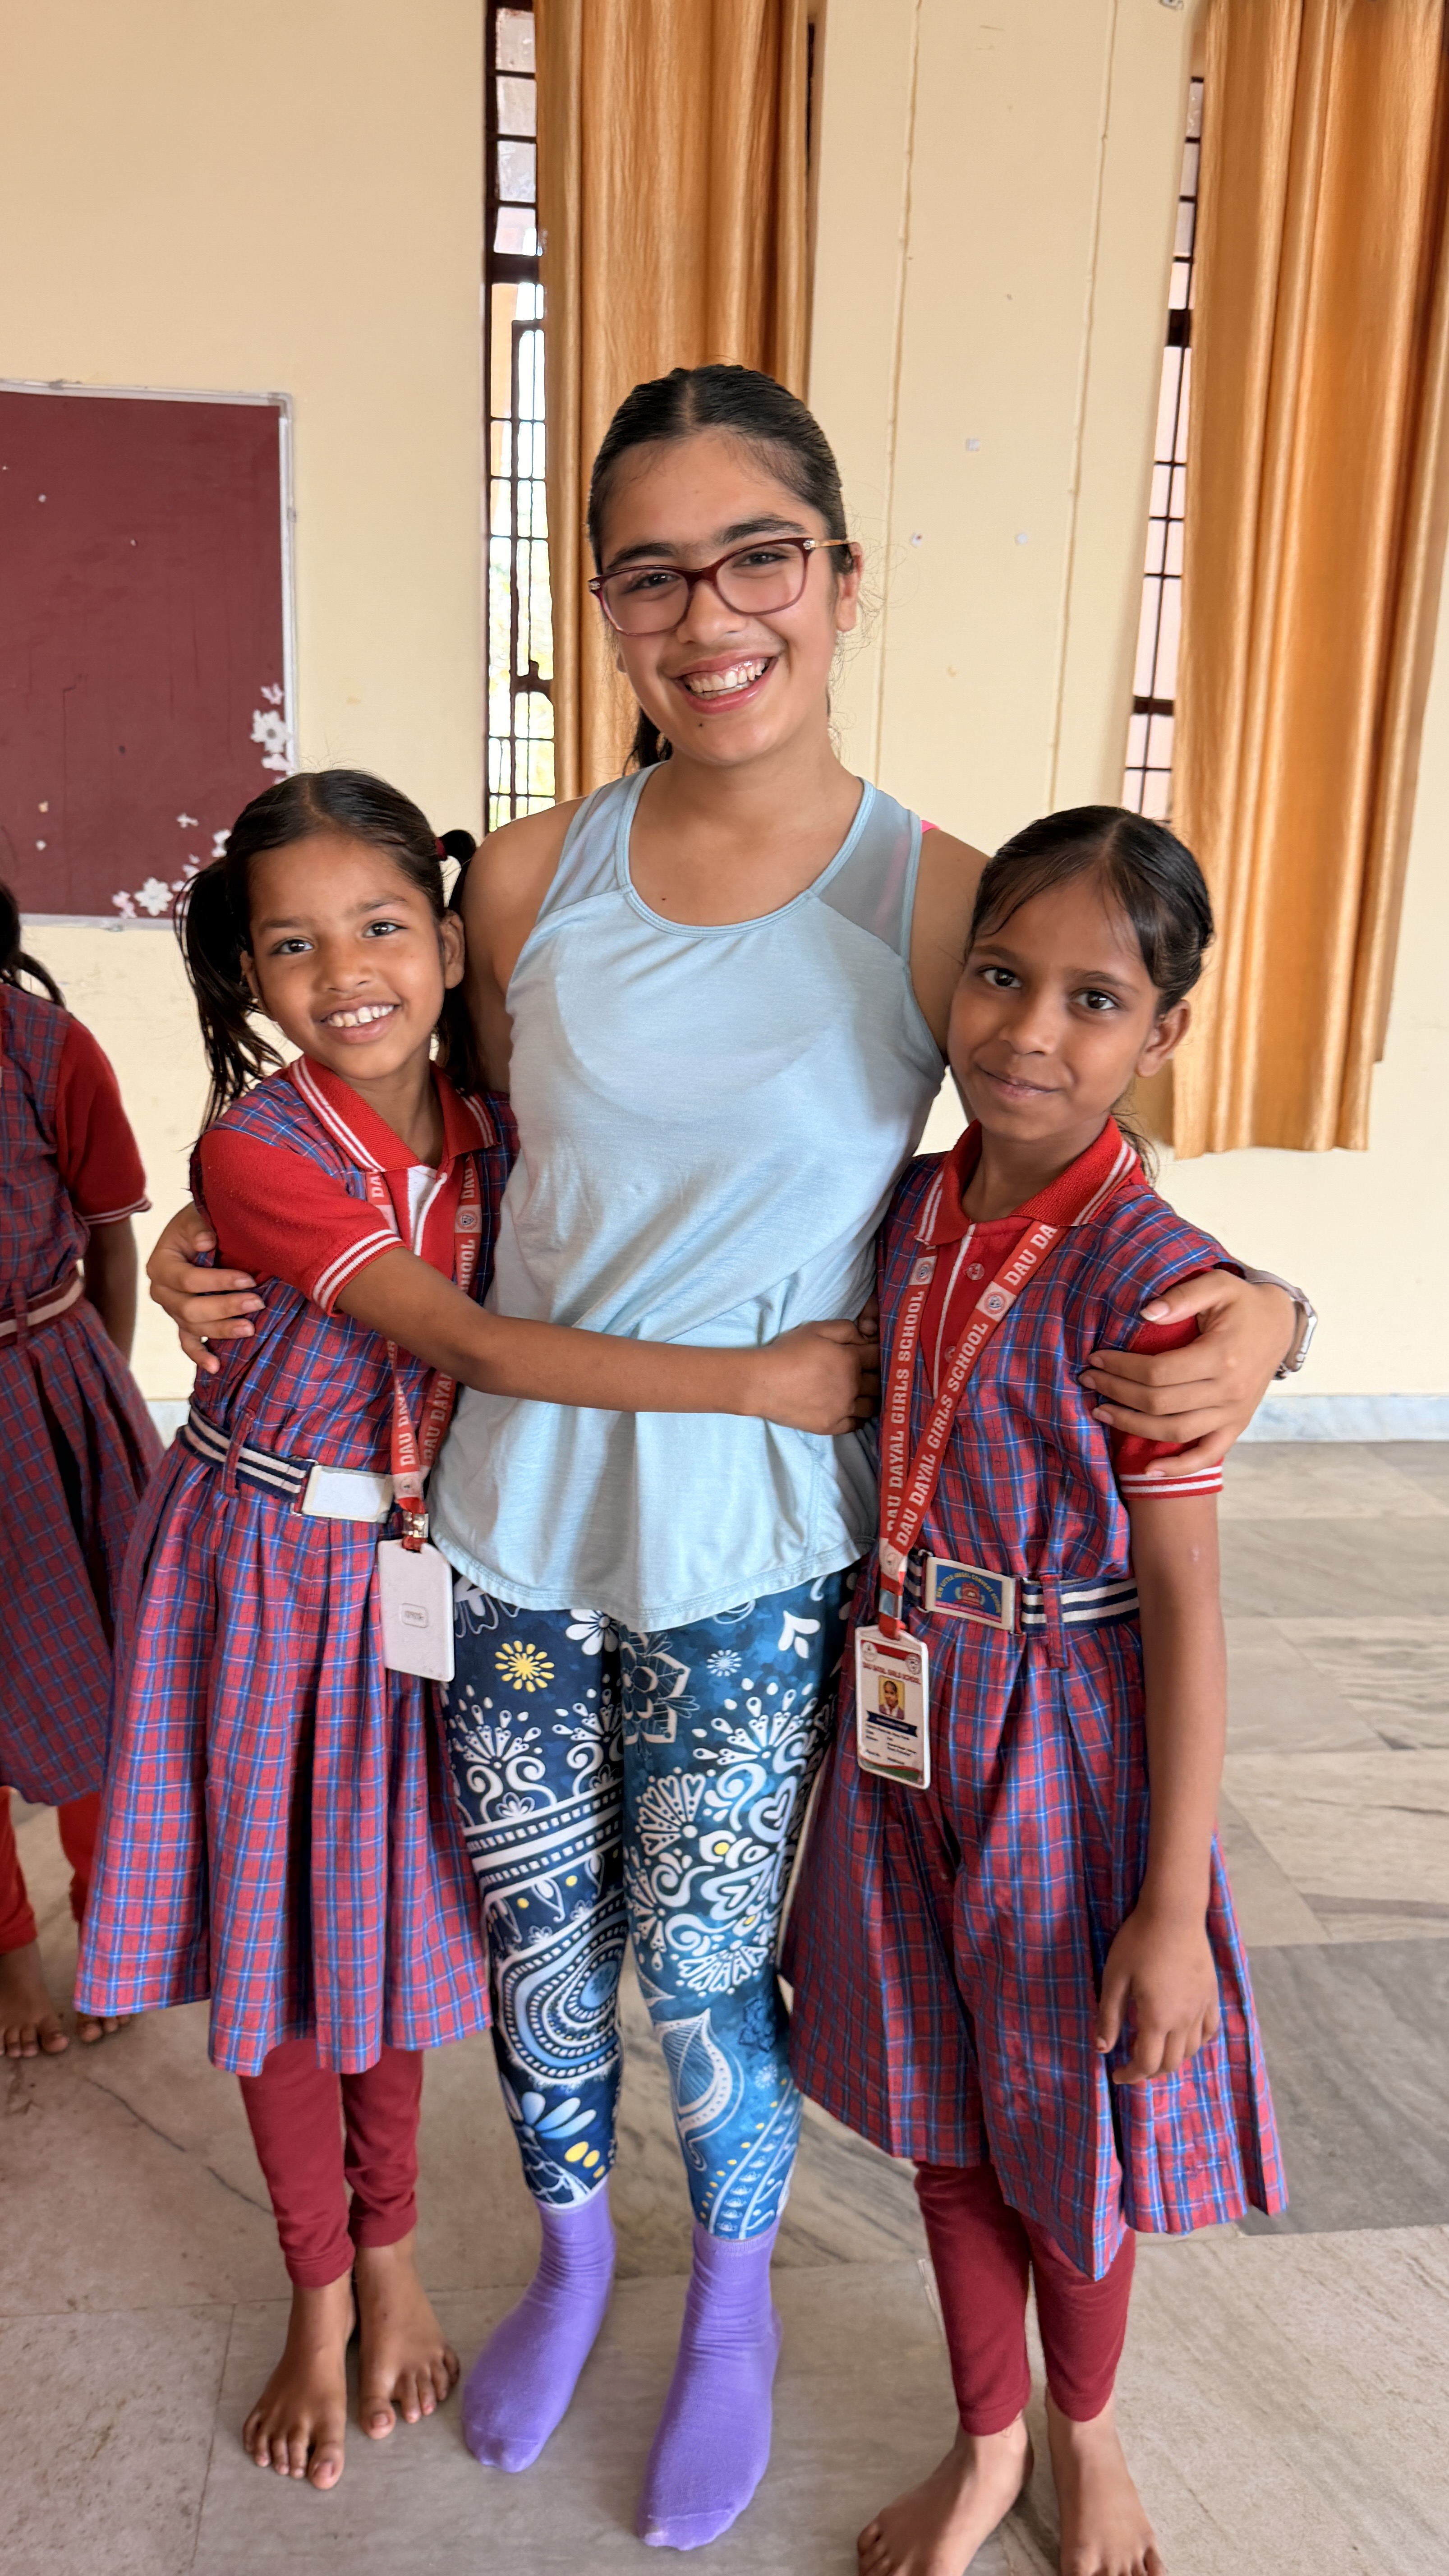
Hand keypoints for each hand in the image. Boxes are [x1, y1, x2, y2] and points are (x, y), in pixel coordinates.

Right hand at [147, 1202, 261, 1375]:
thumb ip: (201, 1227)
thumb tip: (207, 1243)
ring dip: (221, 1329)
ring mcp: (171, 1309)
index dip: (218, 1282)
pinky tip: (216, 1367)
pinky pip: (187, 1343)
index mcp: (160, 1263)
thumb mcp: (199, 1216)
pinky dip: (200, 1356)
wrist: (204, 1229)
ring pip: (193, 1327)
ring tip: (250, 1328)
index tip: (249, 1279)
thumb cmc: (204, 1222)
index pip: (186, 1279)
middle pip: (189, 1308)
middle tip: (258, 1303)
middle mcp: (161, 1290)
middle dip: (225, 1307)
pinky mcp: (183, 1321)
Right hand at [752, 1317, 881, 1435]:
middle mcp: (853, 1386)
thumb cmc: (788, 1352)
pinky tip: (855, 1410)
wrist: (762, 1382)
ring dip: (872, 1398)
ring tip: (867, 1393)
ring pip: (872, 1405)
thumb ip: (846, 1329)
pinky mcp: (832, 1426)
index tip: (873, 1354)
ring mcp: (843, 1409)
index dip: (877, 1353)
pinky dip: (860, 1417)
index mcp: (851, 1360)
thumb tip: (865, 1337)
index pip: (877, 1356)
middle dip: (878, 1376)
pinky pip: (857, 1424)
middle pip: (878, 1382)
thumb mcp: (816, 1329)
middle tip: (872, 1374)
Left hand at [1081, 1270, 1293, 1477]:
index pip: (1158, 1372)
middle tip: (1088, 1379)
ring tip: (1101, 1411)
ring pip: (1174, 1431)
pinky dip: (1178, 1468)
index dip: (1121, 1368)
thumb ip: (1183, 1296)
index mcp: (1221, 1356)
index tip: (1096, 1358)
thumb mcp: (1218, 1285)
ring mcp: (1234, 1413)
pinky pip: (1206, 1455)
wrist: (1281, 1325)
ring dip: (1132, 1425)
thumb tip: (1145, 1313)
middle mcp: (1229, 1390)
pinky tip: (1148, 1470)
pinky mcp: (1236, 1426)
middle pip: (1159, 1403)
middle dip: (1116, 1392)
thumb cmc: (1243, 1303)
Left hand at [1095, 1902, 1220, 2084]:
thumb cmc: (1138, 1942)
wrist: (1173, 1914)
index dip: (1131, 2075)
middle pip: (1171, 2063)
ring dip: (1173, 2059)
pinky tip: (1185, 2037)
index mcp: (1157, 2019)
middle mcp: (1183, 2020)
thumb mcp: (1114, 1978)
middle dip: (1150, 2071)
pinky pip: (1209, 2029)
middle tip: (1133, 2066)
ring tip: (1155, 2052)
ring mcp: (1201, 2008)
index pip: (1147, 2063)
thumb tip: (1102, 2049)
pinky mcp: (1211, 1995)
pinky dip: (1197, 2042)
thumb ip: (1109, 2016)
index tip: (1116, 2075)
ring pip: (1192, 2050)